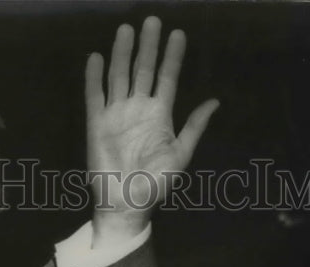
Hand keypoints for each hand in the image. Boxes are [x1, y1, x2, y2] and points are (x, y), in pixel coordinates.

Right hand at [86, 16, 218, 246]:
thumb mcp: (181, 155)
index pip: (167, 79)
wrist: (127, 204)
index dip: (172, 57)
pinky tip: (95, 57)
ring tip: (127, 30)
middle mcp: (138, 109)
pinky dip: (94, 77)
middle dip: (148, 46)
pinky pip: (94, 96)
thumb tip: (215, 101)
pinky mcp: (97, 123)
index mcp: (160, 116)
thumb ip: (194, 126)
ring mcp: (117, 114)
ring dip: (122, 53)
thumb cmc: (156, 184)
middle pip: (143, 70)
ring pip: (119, 76)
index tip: (178, 34)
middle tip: (153, 20)